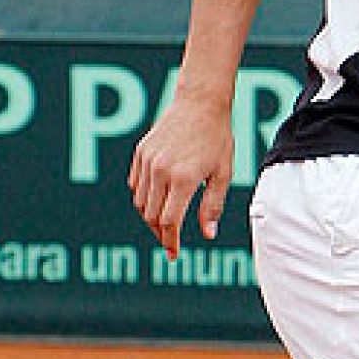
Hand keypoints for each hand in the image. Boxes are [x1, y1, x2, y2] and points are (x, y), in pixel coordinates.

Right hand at [128, 100, 233, 258]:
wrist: (200, 104)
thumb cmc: (218, 139)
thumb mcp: (223, 174)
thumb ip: (213, 206)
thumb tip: (207, 234)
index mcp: (183, 178)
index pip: (170, 222)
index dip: (170, 242)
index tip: (173, 255)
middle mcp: (161, 171)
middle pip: (152, 216)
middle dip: (160, 233)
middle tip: (171, 241)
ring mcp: (147, 161)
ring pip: (141, 202)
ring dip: (151, 217)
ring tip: (165, 223)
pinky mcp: (140, 152)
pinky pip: (135, 184)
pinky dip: (143, 198)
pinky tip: (157, 200)